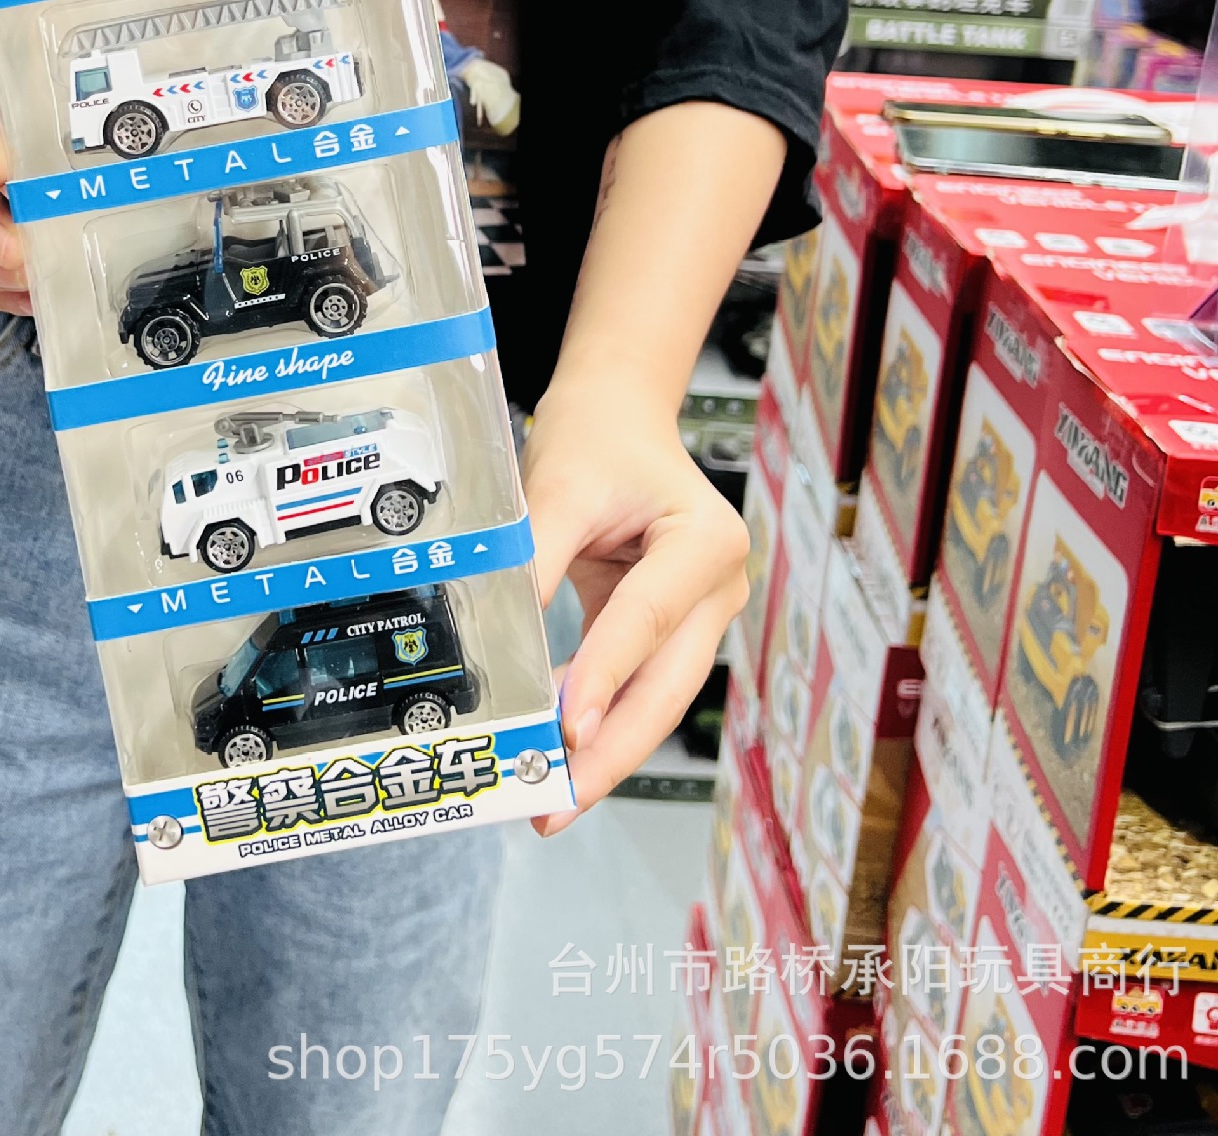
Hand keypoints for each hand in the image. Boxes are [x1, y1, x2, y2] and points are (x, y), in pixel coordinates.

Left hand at [524, 389, 748, 834]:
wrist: (618, 413)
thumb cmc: (595, 440)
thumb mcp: (557, 487)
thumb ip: (532, 560)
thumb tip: (499, 641)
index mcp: (705, 540)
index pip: (647, 619)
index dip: (604, 676)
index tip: (566, 728)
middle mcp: (718, 585)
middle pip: (666, 685)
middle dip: (611, 751)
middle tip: (556, 803)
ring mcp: (702, 613)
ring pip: (656, 699)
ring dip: (605, 751)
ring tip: (550, 800)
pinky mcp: (672, 629)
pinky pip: (636, 685)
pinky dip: (598, 720)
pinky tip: (557, 758)